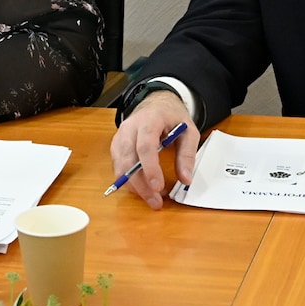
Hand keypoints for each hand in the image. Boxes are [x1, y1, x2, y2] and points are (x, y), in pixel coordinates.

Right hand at [109, 91, 197, 209]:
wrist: (156, 103)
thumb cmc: (172, 117)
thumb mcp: (188, 131)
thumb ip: (187, 155)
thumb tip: (185, 179)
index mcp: (149, 120)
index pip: (145, 146)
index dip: (150, 168)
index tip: (158, 186)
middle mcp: (130, 128)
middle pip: (128, 160)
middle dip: (141, 184)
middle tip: (156, 202)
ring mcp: (120, 136)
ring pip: (119, 166)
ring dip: (134, 186)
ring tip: (151, 198)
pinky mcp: (116, 145)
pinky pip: (117, 167)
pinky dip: (128, 181)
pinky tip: (141, 188)